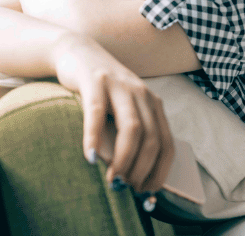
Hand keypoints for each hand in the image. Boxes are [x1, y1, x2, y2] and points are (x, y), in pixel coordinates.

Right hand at [54, 33, 174, 192]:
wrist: (77, 51)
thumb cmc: (99, 89)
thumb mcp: (122, 108)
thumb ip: (131, 132)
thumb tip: (133, 177)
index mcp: (153, 104)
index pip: (167, 144)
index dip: (160, 172)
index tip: (147, 194)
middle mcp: (141, 93)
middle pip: (152, 139)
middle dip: (142, 170)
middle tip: (127, 190)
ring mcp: (119, 86)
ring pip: (132, 128)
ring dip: (124, 159)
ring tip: (112, 180)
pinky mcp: (95, 81)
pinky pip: (97, 113)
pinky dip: (94, 137)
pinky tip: (89, 157)